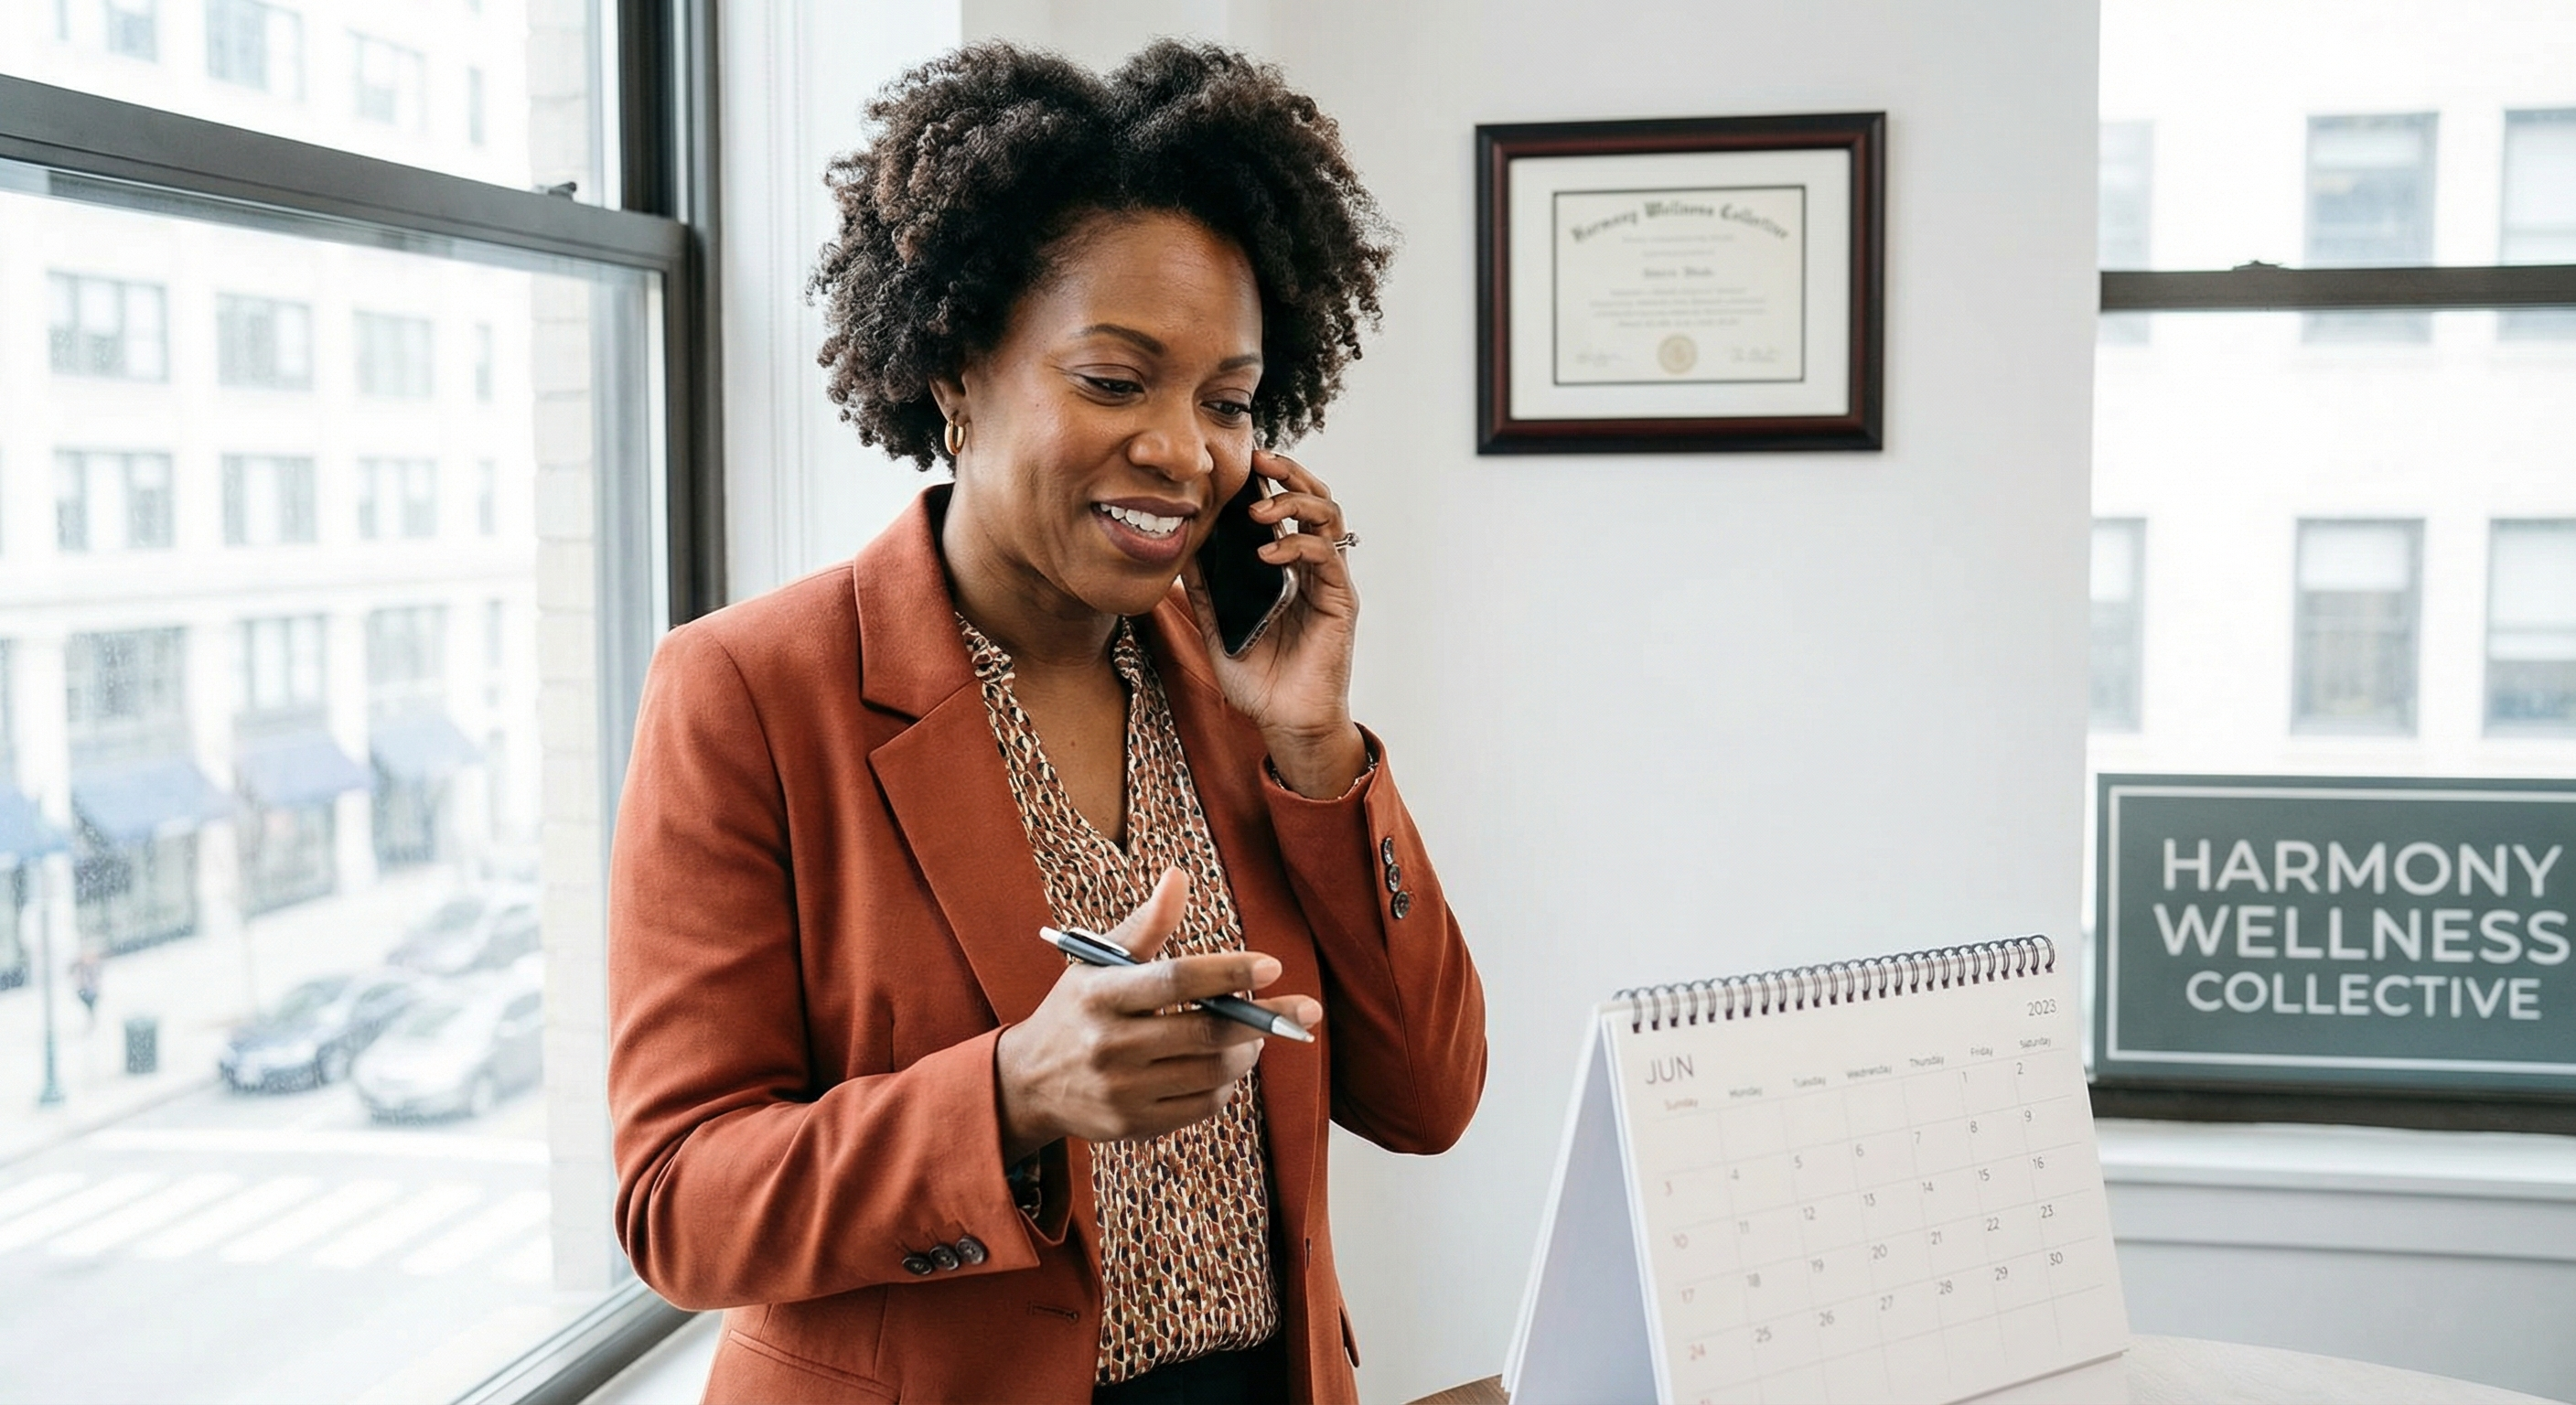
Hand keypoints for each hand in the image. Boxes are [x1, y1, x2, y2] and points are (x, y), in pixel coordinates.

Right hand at [993, 869, 1320, 1164]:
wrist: (1028, 1081)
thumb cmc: (1076, 1009)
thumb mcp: (1097, 961)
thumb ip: (1146, 924)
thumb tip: (1179, 876)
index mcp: (1101, 995)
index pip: (1176, 979)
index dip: (1228, 971)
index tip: (1273, 965)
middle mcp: (1108, 1044)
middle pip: (1205, 1032)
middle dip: (1262, 1020)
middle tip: (1296, 1009)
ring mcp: (1120, 1090)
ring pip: (1211, 1073)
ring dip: (1246, 1052)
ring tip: (1255, 1036)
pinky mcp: (1131, 1125)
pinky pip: (1200, 1107)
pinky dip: (1225, 1086)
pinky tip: (1224, 1066)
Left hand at [1182, 449, 1367, 796]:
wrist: (1286, 722)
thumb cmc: (1260, 680)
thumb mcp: (1218, 627)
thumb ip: (1204, 591)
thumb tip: (1179, 553)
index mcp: (1287, 567)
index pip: (1287, 506)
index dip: (1271, 477)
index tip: (1242, 460)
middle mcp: (1312, 567)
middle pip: (1315, 498)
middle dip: (1289, 471)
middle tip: (1259, 459)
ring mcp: (1329, 581)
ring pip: (1328, 516)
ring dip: (1295, 501)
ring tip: (1259, 508)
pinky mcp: (1340, 600)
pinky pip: (1326, 557)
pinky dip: (1297, 545)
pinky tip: (1267, 553)